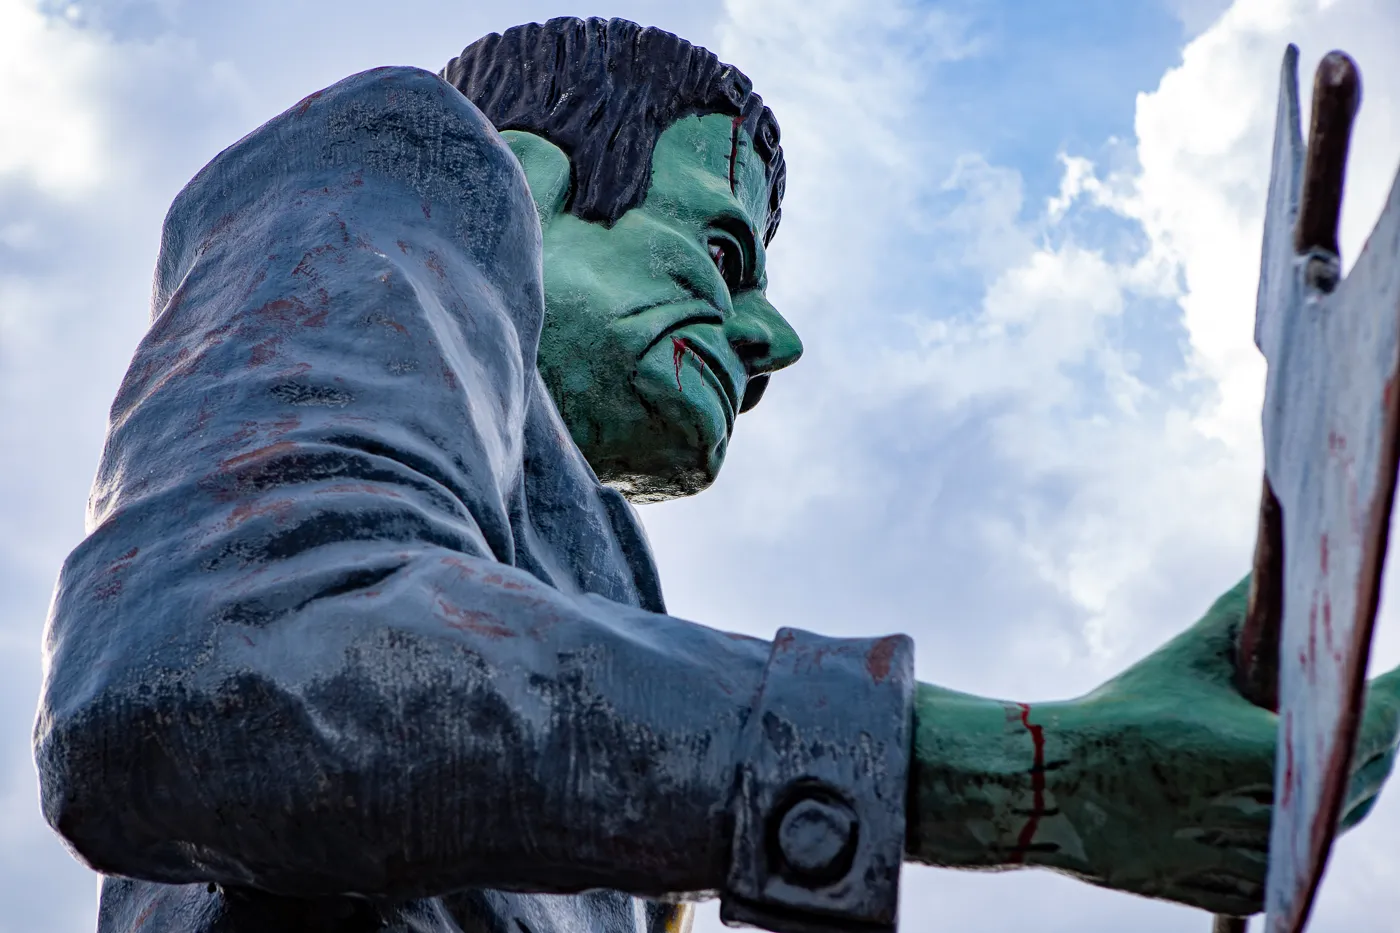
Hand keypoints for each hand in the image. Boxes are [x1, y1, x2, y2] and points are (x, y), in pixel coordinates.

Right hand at [906, 576, 1399, 916]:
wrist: (1050, 789)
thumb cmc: (1118, 718)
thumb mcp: (1183, 661)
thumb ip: (1239, 614)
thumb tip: (1271, 567)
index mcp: (1268, 757)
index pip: (1371, 727)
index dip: (1393, 698)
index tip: (1399, 678)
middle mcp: (1270, 819)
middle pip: (1361, 781)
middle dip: (1368, 741)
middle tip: (1366, 707)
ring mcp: (1252, 862)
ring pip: (1328, 826)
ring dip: (1334, 787)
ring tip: (1325, 748)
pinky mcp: (1230, 891)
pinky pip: (1291, 861)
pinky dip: (1297, 832)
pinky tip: (1286, 799)